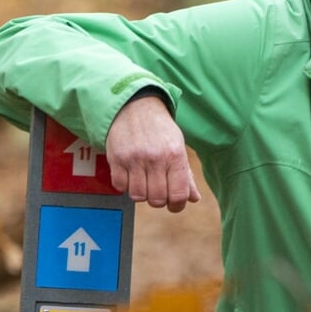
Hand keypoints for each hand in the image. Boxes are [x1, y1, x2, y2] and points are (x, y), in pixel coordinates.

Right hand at [105, 94, 201, 211]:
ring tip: (143, 182)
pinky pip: (120, 186)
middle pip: (157, 199)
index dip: (177, 205)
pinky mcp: (116, 158)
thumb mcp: (178, 147)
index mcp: (175, 155)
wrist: (135, 106)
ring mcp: (134, 159)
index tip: (174, 204)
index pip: (179, 195)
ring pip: (138, 196)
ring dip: (141, 194)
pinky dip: (125, 186)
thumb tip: (194, 198)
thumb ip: (185, 175)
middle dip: (158, 200)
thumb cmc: (160, 130)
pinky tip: (130, 175)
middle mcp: (155, 158)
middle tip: (157, 191)